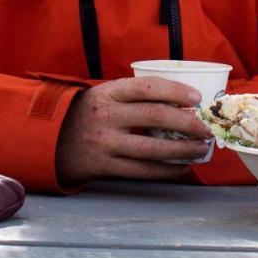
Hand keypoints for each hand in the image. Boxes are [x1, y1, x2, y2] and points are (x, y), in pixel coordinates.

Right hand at [55, 77, 211, 185]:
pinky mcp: (105, 166)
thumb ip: (136, 96)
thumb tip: (182, 101)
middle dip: (187, 123)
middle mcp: (106, 115)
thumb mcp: (107, 94)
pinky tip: (182, 167)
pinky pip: (142, 170)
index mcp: (109, 92)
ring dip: (182, 150)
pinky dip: (166, 170)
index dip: (175, 91)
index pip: (147, 87)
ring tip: (201, 149)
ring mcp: (105, 142)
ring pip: (152, 148)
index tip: (196, 97)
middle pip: (154, 117)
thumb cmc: (90, 113)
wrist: (52, 139)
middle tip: (206, 128)